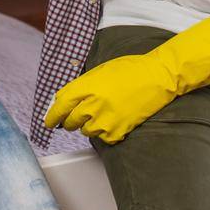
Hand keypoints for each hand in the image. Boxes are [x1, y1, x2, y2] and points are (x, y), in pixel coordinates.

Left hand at [43, 15, 209, 142]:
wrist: (159, 78)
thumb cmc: (130, 70)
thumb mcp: (100, 71)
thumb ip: (81, 86)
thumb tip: (63, 100)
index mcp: (87, 86)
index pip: (60, 105)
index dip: (52, 116)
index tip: (50, 122)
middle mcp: (93, 104)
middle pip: (70, 122)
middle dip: (70, 121)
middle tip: (78, 117)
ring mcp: (105, 120)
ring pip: (86, 131)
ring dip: (90, 125)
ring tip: (104, 112)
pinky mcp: (118, 131)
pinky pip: (103, 138)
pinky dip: (107, 132)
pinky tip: (116, 118)